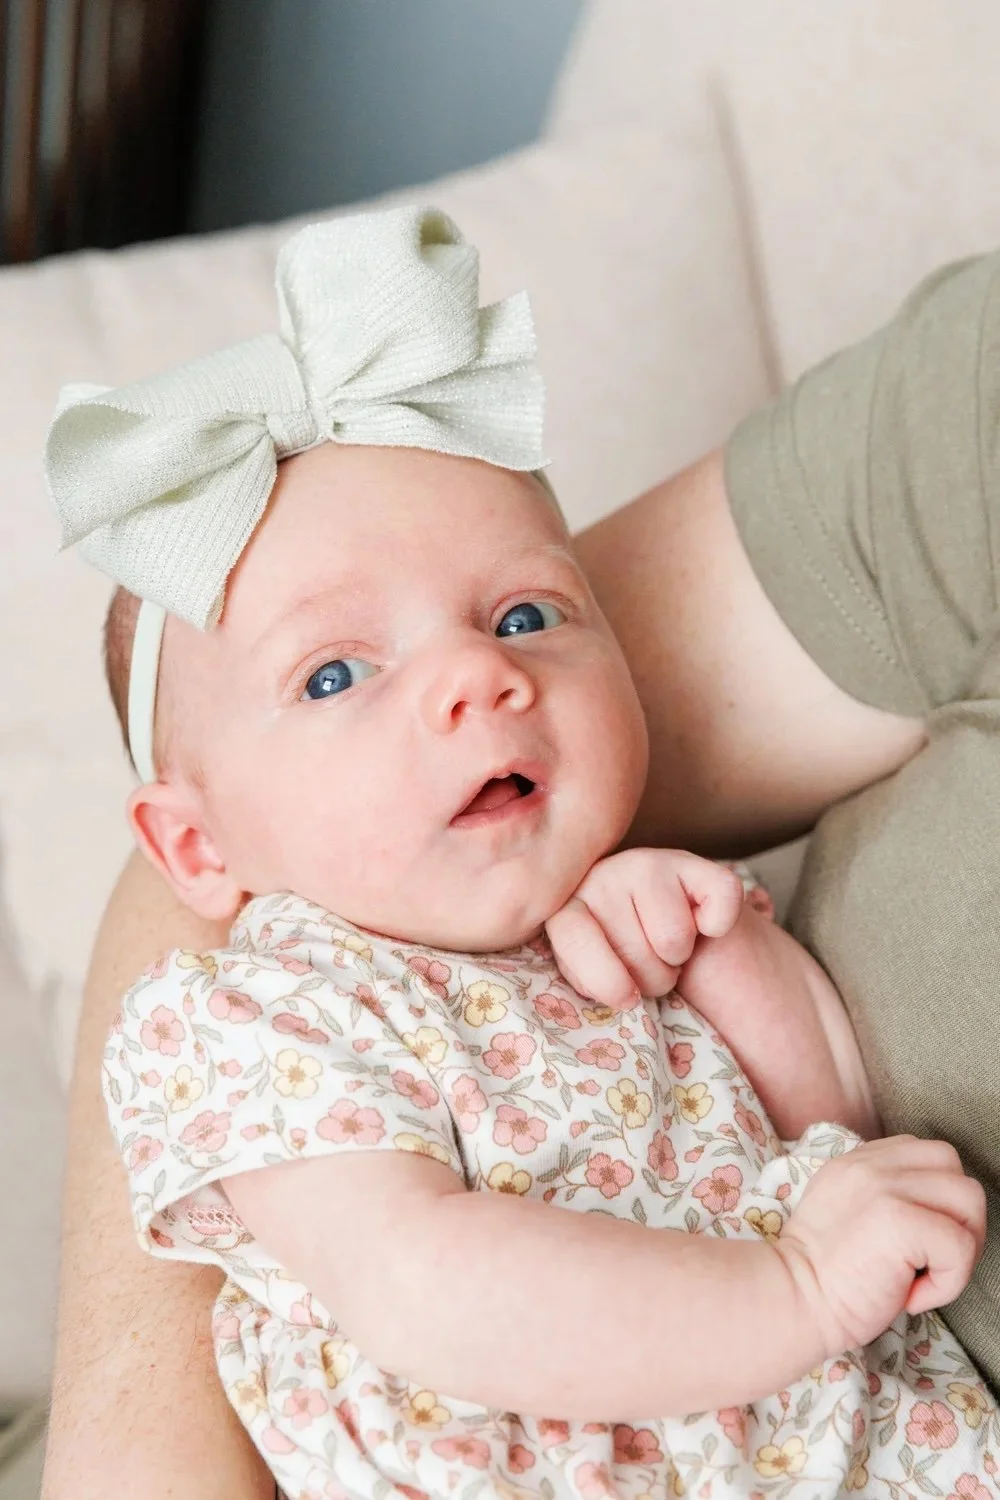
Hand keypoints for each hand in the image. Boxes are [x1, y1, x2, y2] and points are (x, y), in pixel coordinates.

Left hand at [545, 848, 744, 1010]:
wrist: (680, 940)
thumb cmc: (630, 966)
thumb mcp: (594, 980)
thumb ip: (586, 982)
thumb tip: (614, 992)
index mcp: (568, 906)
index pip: (574, 938)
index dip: (606, 980)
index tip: (627, 998)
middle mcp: (605, 874)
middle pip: (634, 952)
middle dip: (651, 976)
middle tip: (652, 963)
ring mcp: (651, 862)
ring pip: (674, 938)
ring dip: (679, 957)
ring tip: (670, 945)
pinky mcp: (698, 864)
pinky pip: (719, 906)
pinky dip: (720, 925)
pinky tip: (704, 922)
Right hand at [778, 1135, 985, 1354]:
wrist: (793, 1300)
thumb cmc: (822, 1274)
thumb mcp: (844, 1211)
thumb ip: (881, 1194)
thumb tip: (936, 1211)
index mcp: (859, 1160)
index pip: (929, 1155)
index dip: (937, 1200)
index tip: (917, 1242)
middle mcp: (871, 1163)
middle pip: (956, 1169)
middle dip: (960, 1219)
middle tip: (932, 1261)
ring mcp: (885, 1187)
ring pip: (969, 1200)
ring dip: (961, 1248)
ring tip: (926, 1276)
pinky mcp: (900, 1221)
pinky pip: (961, 1245)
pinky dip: (950, 1281)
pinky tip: (913, 1296)